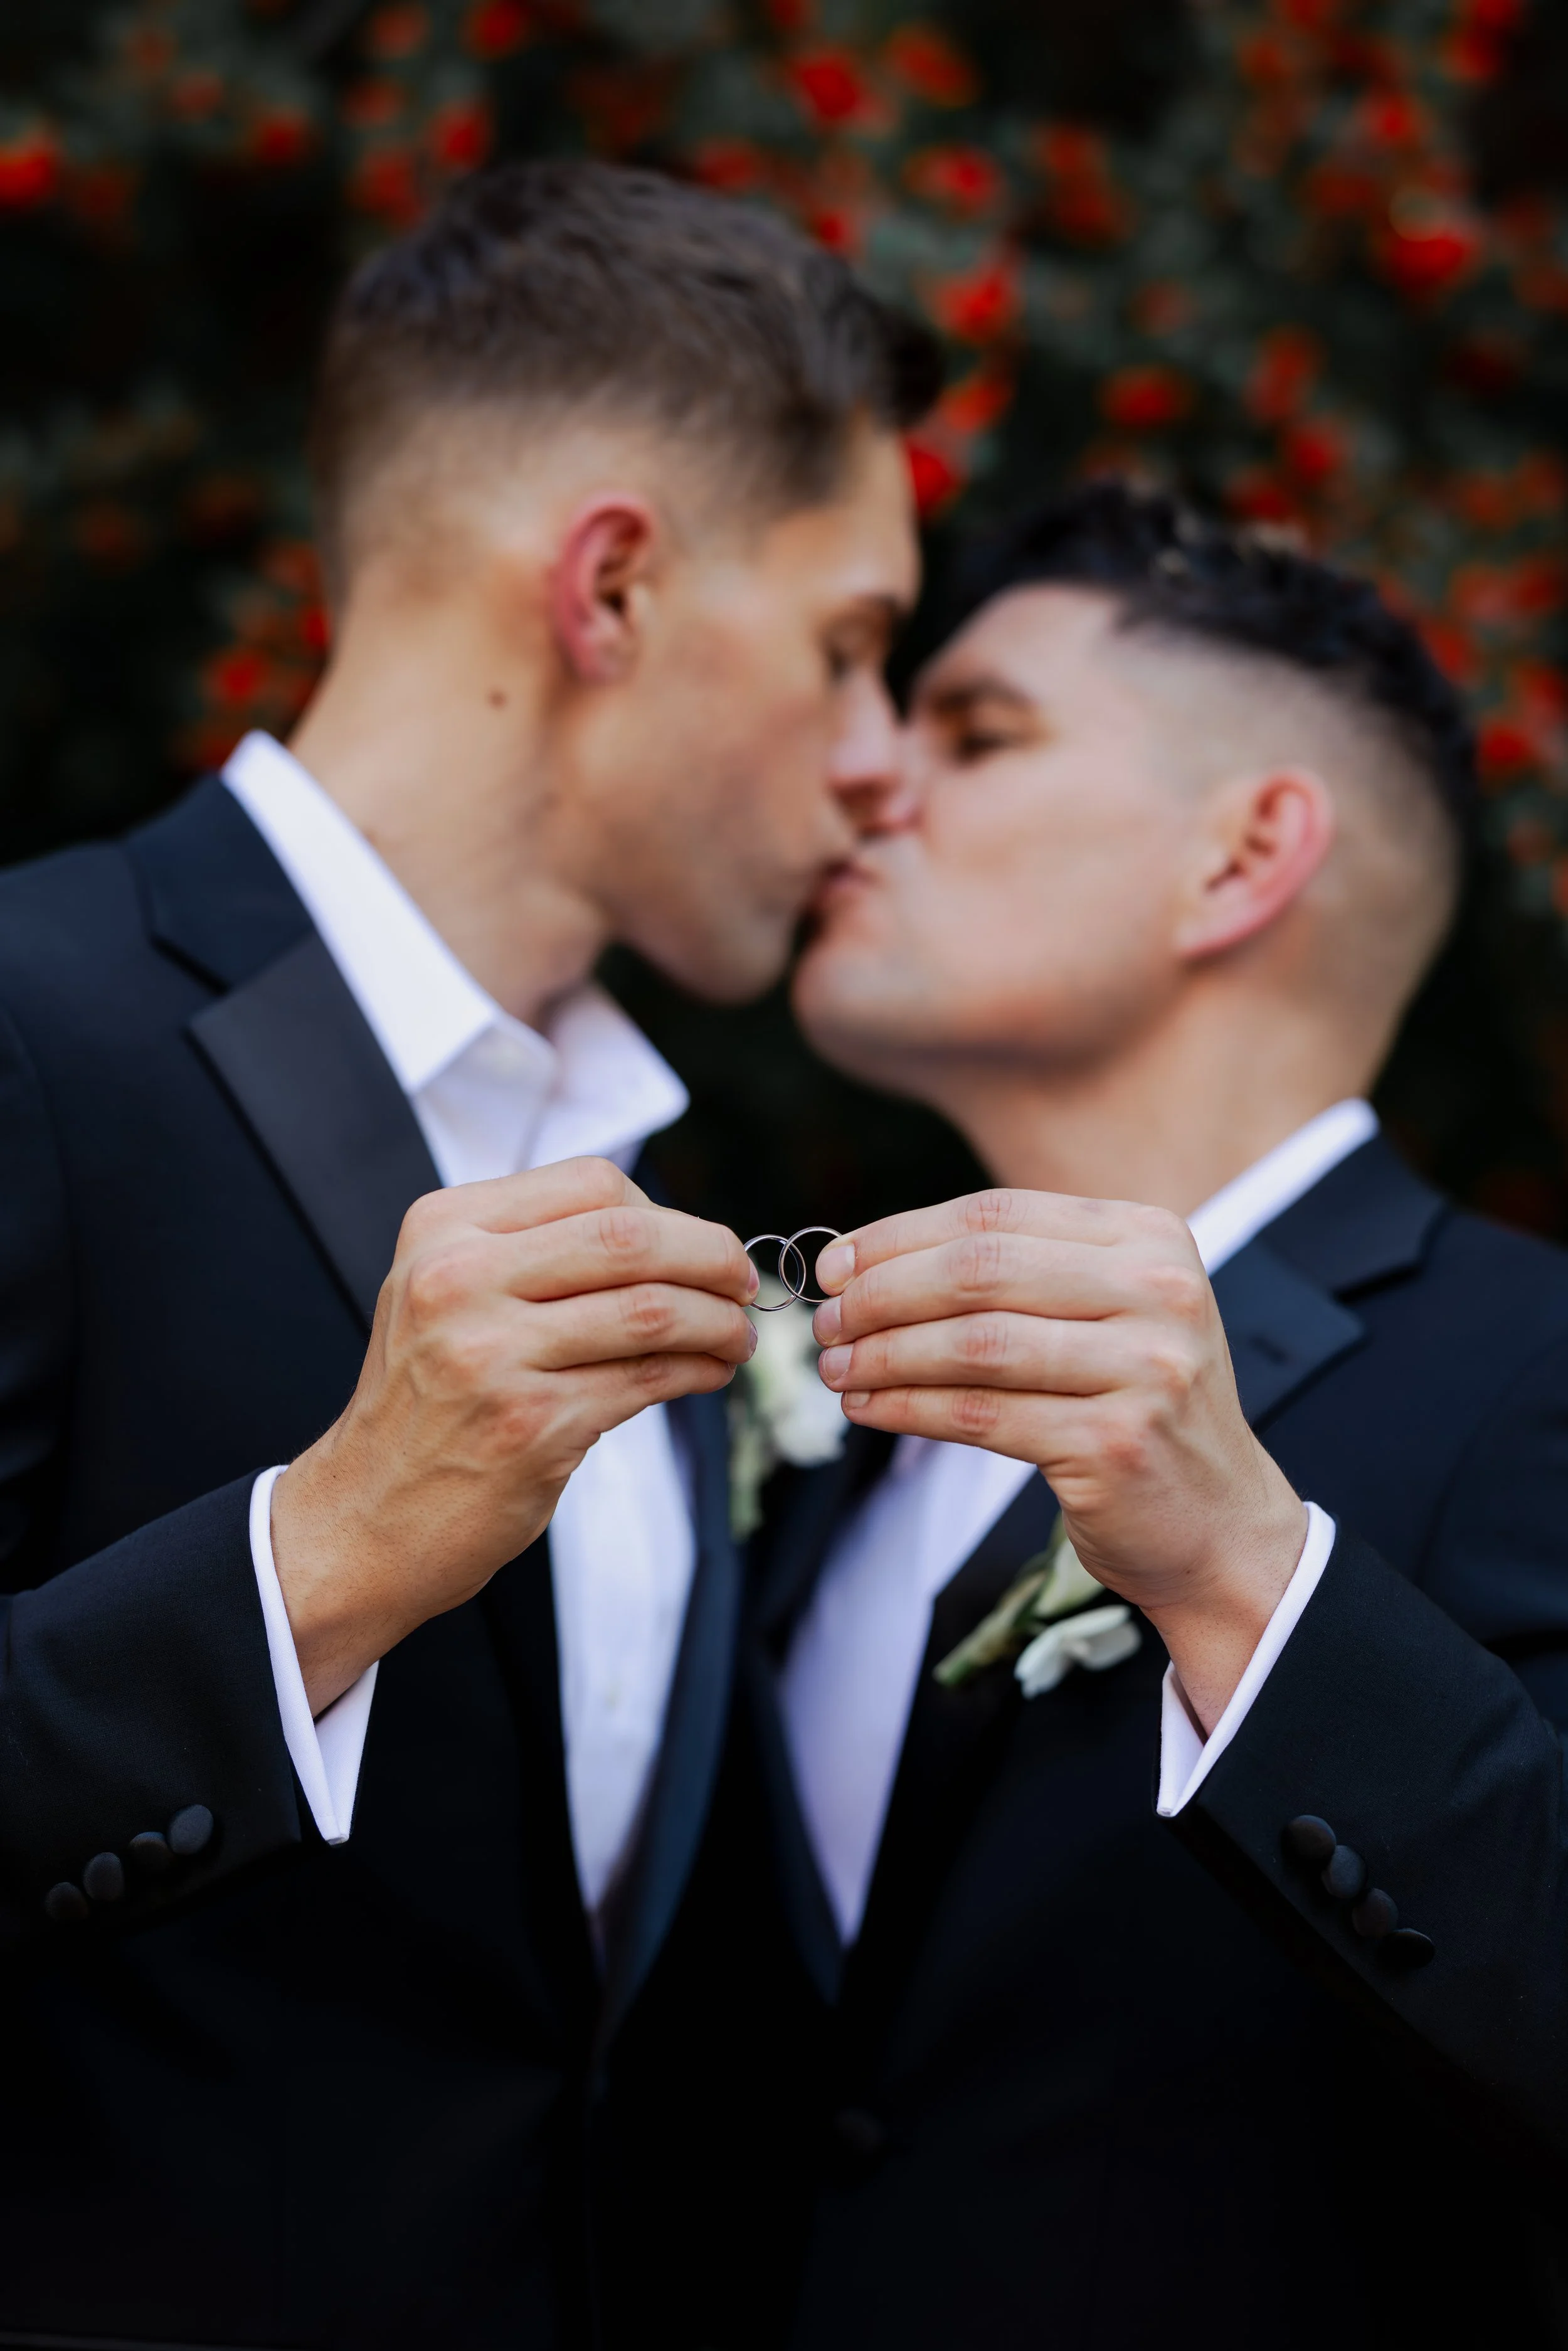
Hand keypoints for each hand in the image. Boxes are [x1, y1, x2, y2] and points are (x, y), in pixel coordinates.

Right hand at [272, 1157, 756, 1713]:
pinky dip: (697, 1372)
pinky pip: (646, 1380)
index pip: (592, 1185)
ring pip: (651, 1310)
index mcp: (444, 1228)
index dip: (667, 1213)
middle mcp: (459, 1280)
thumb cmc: (425, 1404)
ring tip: (737, 1338)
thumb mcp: (447, 1294)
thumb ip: (536, 1251)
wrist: (363, 1517)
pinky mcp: (530, 1425)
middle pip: (630, 1237)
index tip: (699, 1245)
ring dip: (718, 1322)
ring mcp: (492, 1355)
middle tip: (745, 1282)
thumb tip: (673, 1235)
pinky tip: (709, 1374)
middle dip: (712, 1257)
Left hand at [810, 1189, 1306, 1729]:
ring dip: (885, 1355)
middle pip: (979, 1270)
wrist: (1220, 1525)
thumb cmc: (1139, 1409)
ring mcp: (1144, 1366)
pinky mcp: (1115, 1441)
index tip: (836, 1264)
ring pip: (973, 1344)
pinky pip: (980, 1414)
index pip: (997, 1214)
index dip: (901, 1235)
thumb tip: (868, 1262)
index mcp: (1150, 1237)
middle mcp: (1158, 1289)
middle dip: (883, 1293)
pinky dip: (908, 1408)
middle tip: (826, 1320)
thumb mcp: (1108, 1313)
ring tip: (836, 1369)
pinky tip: (870, 1409)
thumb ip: (1019, 1274)